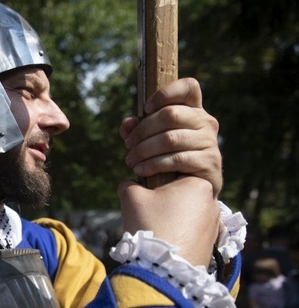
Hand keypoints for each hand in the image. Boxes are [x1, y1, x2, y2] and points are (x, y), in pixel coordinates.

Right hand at [118, 176, 219, 266]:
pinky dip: (179, 233)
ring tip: (157, 231)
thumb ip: (129, 184)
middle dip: (164, 201)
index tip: (145, 195)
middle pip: (181, 193)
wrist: (164, 269)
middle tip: (149, 214)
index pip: (173, 173)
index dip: (155, 183)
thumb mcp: (132, 198)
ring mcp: (214, 224)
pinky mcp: (212, 243)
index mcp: (198, 183)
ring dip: (172, 218)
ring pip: (187, 213)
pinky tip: (166, 242)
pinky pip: (192, 231)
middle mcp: (212, 201)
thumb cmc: (150, 227)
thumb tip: (130, 183)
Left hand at [119, 78, 221, 196]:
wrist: (190, 189)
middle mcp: (206, 122)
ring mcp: (210, 142)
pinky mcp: (209, 162)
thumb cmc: (168, 157)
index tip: (146, 108)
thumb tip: (128, 123)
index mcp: (194, 109)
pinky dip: (153, 164)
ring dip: (144, 150)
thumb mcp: (151, 139)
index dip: (165, 93)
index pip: (188, 87)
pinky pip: (177, 159)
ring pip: (170, 139)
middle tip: (128, 145)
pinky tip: (140, 170)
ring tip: (130, 160)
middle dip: (142, 130)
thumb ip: (137, 128)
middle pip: (170, 114)